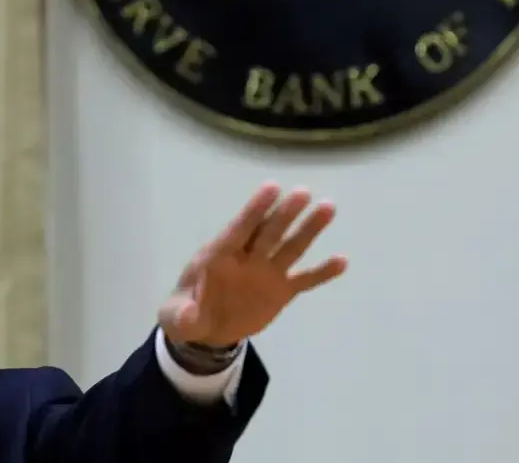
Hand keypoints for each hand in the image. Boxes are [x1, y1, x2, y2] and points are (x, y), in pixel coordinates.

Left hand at [159, 183, 346, 347]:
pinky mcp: (281, 291)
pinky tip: (342, 261)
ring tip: (328, 208)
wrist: (206, 331)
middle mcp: (247, 257)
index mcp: (219, 254)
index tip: (272, 187)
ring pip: (290, 248)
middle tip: (303, 193)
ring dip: (309, 229)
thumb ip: (183, 315)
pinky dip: (322, 272)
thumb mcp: (176, 318)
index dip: (255, 209)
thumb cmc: (186, 314)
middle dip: (284, 213)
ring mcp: (266, 272)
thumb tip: (190, 313)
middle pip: (268, 232)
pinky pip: (304, 280)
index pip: (240, 228)